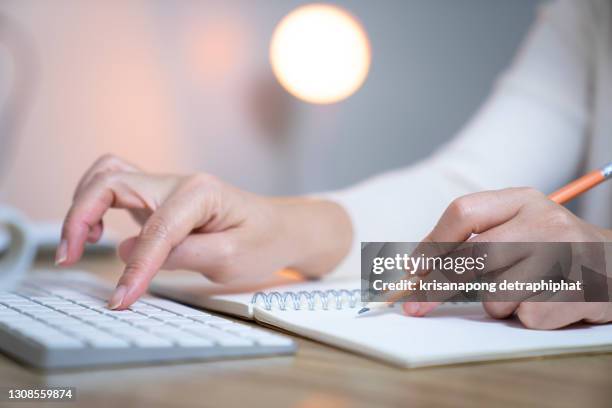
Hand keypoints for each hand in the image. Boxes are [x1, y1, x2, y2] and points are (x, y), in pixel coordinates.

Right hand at [57, 154, 351, 309]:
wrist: (282, 227)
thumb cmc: (264, 240)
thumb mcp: (232, 257)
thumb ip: (181, 254)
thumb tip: (127, 252)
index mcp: (200, 193)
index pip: (156, 229)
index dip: (136, 266)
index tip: (122, 298)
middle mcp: (179, 182)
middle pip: (112, 180)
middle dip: (81, 216)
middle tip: (69, 256)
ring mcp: (168, 187)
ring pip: (109, 174)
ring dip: (83, 203)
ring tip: (76, 242)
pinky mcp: (161, 199)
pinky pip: (117, 187)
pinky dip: (95, 202)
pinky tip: (97, 231)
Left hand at [403, 187, 611, 328]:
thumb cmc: (552, 247)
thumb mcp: (517, 225)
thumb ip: (474, 237)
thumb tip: (419, 266)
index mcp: (523, 200)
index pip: (464, 212)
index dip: (432, 243)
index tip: (413, 269)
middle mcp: (545, 221)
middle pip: (474, 255)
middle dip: (438, 286)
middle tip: (414, 304)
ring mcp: (566, 256)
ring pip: (497, 294)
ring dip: (498, 303)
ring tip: (525, 290)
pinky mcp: (580, 292)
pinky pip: (526, 317)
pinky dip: (526, 317)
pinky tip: (548, 302)